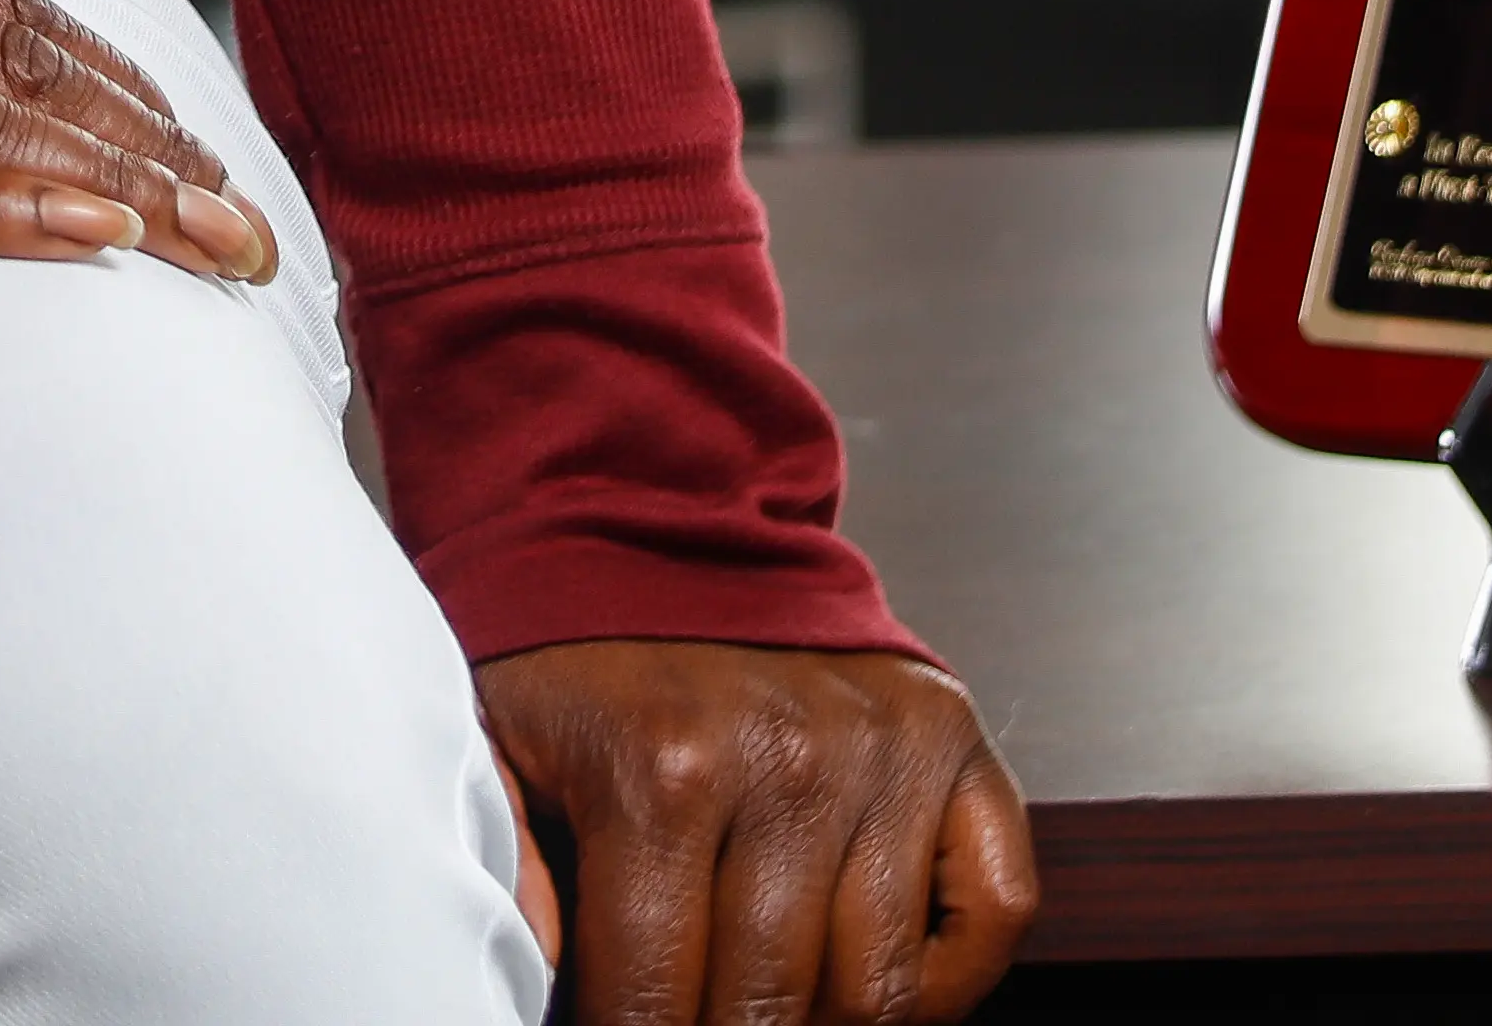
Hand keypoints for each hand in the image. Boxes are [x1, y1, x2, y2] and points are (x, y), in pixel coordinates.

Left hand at [478, 641, 1034, 1025]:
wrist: (652, 517)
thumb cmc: (572, 651)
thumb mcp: (496, 742)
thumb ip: (508, 865)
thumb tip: (531, 968)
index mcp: (661, 772)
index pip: (655, 1000)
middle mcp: (788, 762)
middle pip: (773, 1007)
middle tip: (694, 1016)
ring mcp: (882, 751)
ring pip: (881, 986)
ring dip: (823, 1020)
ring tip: (767, 1003)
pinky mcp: (949, 738)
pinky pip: (996, 911)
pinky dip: (949, 978)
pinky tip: (875, 972)